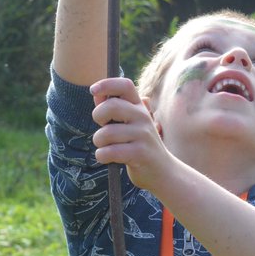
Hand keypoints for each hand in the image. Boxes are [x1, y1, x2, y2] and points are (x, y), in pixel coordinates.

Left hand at [90, 76, 171, 190]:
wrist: (162, 172)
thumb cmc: (138, 146)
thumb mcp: (129, 124)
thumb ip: (112, 109)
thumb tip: (96, 94)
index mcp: (139, 107)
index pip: (125, 85)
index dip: (106, 84)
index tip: (93, 90)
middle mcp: (143, 117)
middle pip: (111, 106)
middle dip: (98, 117)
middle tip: (103, 128)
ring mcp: (143, 135)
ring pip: (106, 133)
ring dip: (99, 143)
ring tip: (106, 147)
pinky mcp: (140, 153)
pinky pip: (109, 152)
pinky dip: (102, 156)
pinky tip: (108, 158)